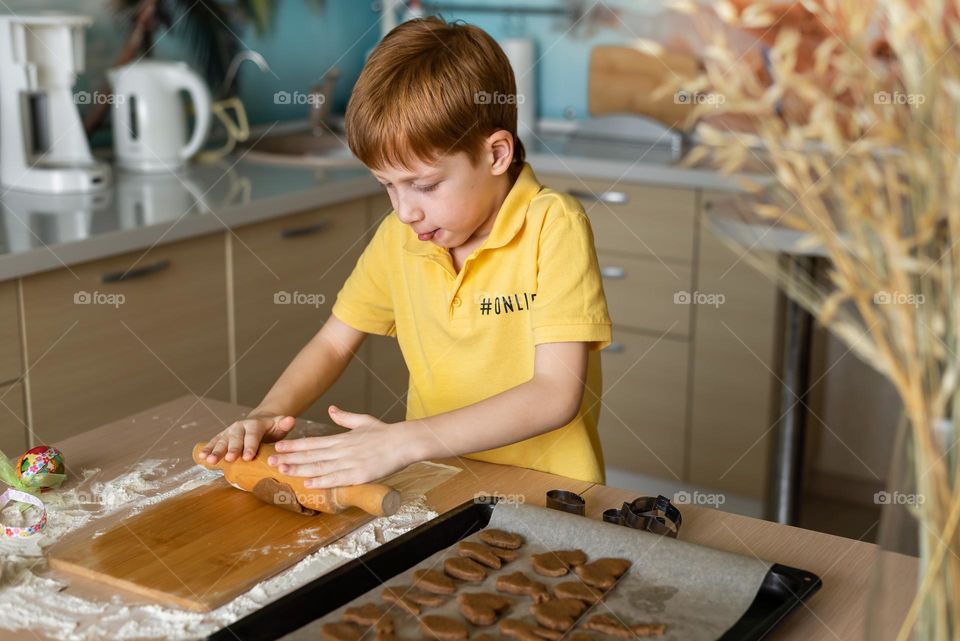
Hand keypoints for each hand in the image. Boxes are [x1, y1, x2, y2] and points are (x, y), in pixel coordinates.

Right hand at [200, 413, 296, 463]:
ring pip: (222, 441)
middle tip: (229, 459)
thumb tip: (291, 420)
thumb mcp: (280, 425)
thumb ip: (284, 424)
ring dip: (216, 451)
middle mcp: (240, 426)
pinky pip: (214, 442)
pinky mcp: (222, 436)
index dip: (249, 446)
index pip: (252, 436)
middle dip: (232, 449)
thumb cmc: (271, 428)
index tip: (247, 457)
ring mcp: (230, 431)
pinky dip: (208, 449)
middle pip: (235, 438)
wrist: (260, 422)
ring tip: (210, 460)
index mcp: (255, 424)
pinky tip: (202, 457)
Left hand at [266, 405, 416, 487]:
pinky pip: (337, 479)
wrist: (404, 441)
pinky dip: (322, 481)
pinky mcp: (360, 475)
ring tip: (282, 471)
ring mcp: (350, 463)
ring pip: (320, 467)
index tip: (278, 448)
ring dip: (300, 470)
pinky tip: (308, 483)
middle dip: (290, 459)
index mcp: (341, 439)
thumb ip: (345, 417)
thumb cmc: (385, 432)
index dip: (294, 446)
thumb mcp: (363, 421)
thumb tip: (332, 409)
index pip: (312, 443)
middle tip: (270, 462)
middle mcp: (342, 450)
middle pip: (311, 455)